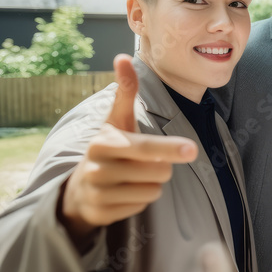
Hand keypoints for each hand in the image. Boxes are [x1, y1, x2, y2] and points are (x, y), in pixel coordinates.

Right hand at [59, 54, 197, 249]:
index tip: (192, 149)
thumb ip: (125, 91)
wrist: (78, 188)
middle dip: (161, 167)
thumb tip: (122, 57)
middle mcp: (98, 167)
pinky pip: (142, 206)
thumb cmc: (109, 148)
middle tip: (146, 162)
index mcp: (104, 141)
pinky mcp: (102, 214)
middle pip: (158, 171)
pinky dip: (140, 200)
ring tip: (132, 177)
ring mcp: (99, 192)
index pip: (145, 146)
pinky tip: (125, 192)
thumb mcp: (116, 120)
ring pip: (153, 191)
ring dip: (151, 184)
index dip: (169, 147)